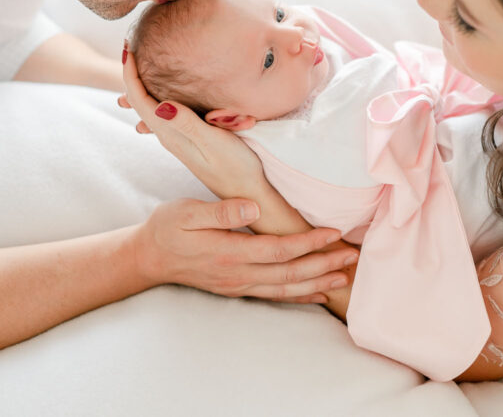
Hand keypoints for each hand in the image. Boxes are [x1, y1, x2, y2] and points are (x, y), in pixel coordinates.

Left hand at [119, 48, 265, 199]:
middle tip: (128, 49)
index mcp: (171, 133)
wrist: (246, 195)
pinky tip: (159, 97)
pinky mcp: (188, 141)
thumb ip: (188, 124)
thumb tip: (161, 106)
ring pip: (149, 110)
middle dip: (130, 76)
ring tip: (135, 68)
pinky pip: (162, 116)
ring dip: (139, 88)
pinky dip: (154, 100)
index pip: (140, 100)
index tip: (128, 48)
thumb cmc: (237, 168)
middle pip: (138, 103)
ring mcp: (177, 140)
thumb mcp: (214, 144)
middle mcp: (169, 136)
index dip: (130, 74)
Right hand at [135, 197, 356, 302]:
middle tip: (353, 255)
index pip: (278, 250)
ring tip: (345, 275)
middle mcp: (237, 274)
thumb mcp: (186, 212)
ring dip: (318, 282)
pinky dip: (300, 294)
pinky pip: (274, 294)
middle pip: (289, 274)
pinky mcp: (238, 288)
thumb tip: (252, 207)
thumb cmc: (167, 228)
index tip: (333, 232)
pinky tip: (319, 292)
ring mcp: (238, 285)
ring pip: (286, 288)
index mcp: (229, 253)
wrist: (148, 257)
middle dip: (324, 265)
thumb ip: (220, 211)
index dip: (308, 243)